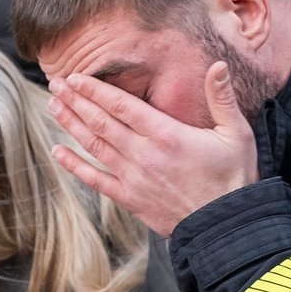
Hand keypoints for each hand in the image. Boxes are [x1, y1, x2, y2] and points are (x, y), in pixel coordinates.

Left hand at [46, 64, 257, 236]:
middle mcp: (144, 154)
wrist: (226, 226)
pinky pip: (95, 180)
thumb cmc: (234, 178)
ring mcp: (133, 178)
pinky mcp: (130, 199)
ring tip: (54, 107)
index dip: (95, 90)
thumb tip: (218, 65)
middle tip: (56, 84)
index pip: (122, 105)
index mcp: (166, 134)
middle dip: (76, 101)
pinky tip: (57, 152)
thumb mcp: (236, 133)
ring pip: (94, 146)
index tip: (76, 77)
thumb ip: (222, 98)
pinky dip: (74, 166)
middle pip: (101, 122)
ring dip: (71, 125)